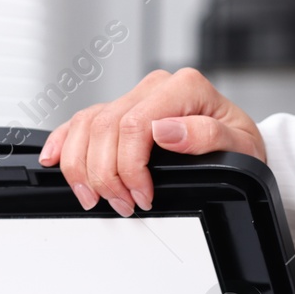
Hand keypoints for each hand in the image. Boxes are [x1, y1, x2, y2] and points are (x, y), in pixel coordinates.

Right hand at [39, 67, 266, 216]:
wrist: (236, 143)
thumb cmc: (238, 144)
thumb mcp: (240, 145)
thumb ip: (206, 135)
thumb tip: (167, 130)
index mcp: (182, 88)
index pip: (134, 125)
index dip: (129, 167)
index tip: (142, 196)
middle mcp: (154, 88)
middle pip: (105, 128)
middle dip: (106, 175)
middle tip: (123, 205)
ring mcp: (133, 98)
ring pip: (86, 125)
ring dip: (82, 168)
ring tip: (97, 198)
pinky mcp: (118, 112)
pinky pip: (80, 121)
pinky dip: (63, 141)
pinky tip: (54, 160)